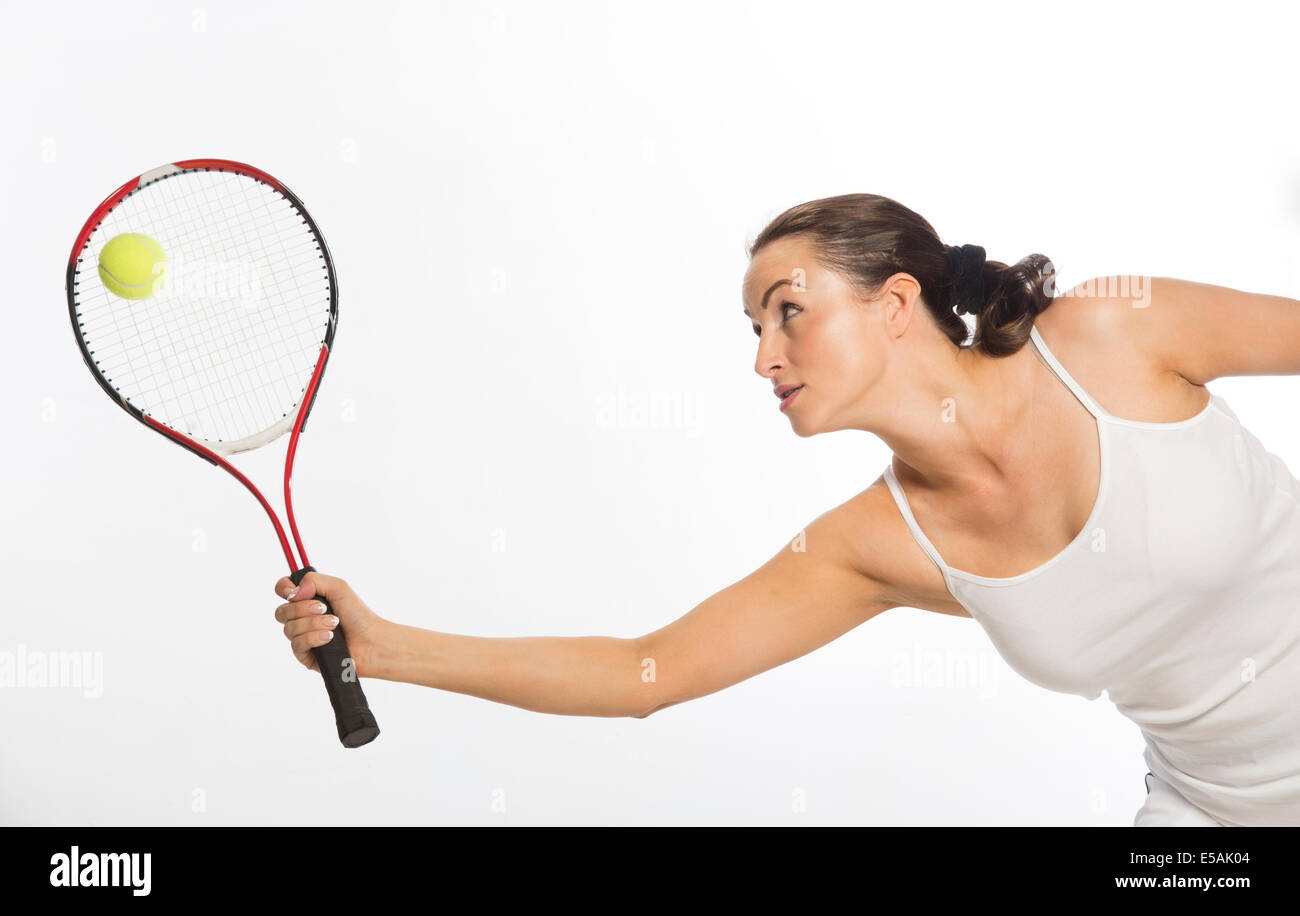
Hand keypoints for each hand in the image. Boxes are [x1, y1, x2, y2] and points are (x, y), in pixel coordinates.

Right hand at [273, 571, 387, 677]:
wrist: (371, 641)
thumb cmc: (358, 615)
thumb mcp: (338, 587)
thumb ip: (313, 580)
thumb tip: (293, 592)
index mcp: (308, 600)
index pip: (283, 591)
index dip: (283, 589)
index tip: (293, 592)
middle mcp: (302, 619)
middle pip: (281, 612)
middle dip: (301, 609)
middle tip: (324, 608)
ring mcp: (303, 638)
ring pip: (289, 629)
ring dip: (313, 624)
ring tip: (334, 624)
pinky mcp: (305, 656)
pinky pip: (297, 645)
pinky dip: (314, 638)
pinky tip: (329, 638)